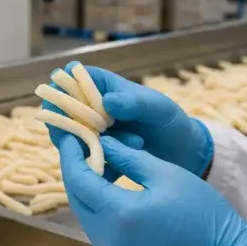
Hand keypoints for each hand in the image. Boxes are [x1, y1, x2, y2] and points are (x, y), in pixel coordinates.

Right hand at [42, 63, 213, 179]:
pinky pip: (82, 161)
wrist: (184, 156)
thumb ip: (135, 103)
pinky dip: (94, 166)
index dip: (64, 86)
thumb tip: (108, 101)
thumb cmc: (171, 123)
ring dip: (90, 145)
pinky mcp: (97, 157)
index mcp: (105, 88)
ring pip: (69, 137)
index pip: (74, 77)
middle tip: (96, 133)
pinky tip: (118, 168)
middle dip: (71, 123)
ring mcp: (93, 134)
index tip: (68, 101)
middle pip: (62, 110)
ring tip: (130, 146)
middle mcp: (93, 110)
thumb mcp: (159, 109)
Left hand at [58, 135, 246, 245]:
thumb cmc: (201, 211)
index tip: (70, 137)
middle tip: (80, 151)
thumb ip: (128, 157)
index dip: (71, 157)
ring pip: (88, 221)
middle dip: (76, 175)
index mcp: (120, 215)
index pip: (80, 181)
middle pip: (78, 202)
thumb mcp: (165, 174)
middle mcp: (110, 241)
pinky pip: (102, 238)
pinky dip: (102, 216)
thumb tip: (101, 144)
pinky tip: (112, 200)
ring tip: (96, 171)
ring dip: (88, 196)